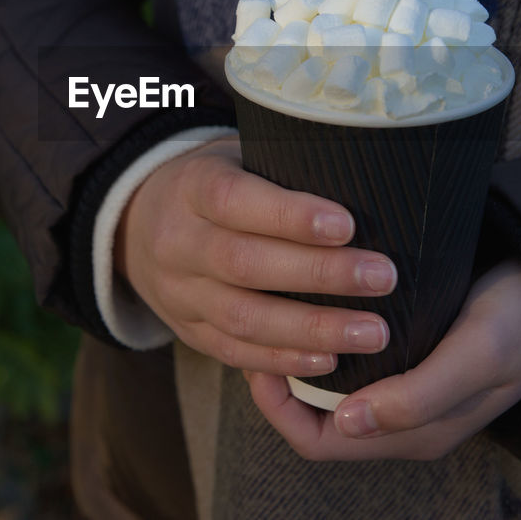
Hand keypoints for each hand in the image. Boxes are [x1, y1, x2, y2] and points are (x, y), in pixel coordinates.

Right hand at [116, 137, 397, 377]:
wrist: (138, 225)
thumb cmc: (216, 185)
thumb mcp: (234, 159)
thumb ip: (282, 173)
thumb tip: (365, 186)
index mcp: (190, 187)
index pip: (234, 199)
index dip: (289, 215)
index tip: (348, 224)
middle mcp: (177, 243)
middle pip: (244, 263)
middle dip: (319, 274)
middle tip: (382, 278)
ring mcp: (180, 293)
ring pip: (243, 317)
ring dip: (313, 328)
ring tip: (372, 332)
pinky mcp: (189, 331)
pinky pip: (235, 353)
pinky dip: (284, 361)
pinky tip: (331, 361)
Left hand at [244, 259, 520, 460]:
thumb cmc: (518, 323)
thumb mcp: (475, 356)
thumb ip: (418, 395)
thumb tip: (348, 423)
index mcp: (413, 433)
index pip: (317, 441)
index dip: (279, 408)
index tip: (262, 356)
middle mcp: (401, 421)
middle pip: (312, 417)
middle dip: (279, 379)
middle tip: (261, 326)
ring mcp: (402, 390)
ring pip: (326, 390)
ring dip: (298, 359)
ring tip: (278, 312)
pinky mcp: (406, 358)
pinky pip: (347, 365)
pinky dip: (321, 342)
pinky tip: (312, 306)